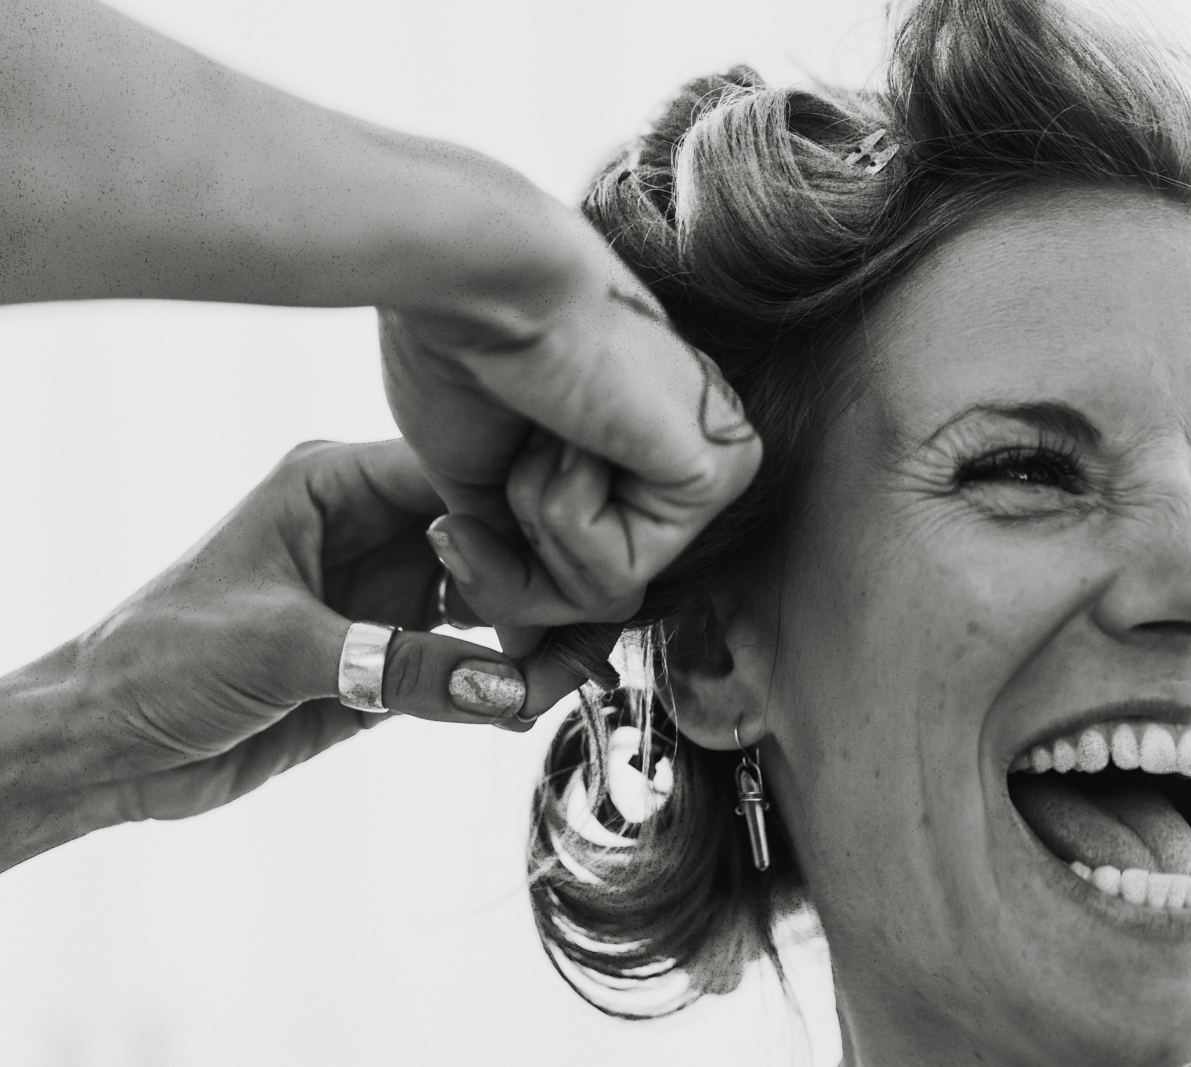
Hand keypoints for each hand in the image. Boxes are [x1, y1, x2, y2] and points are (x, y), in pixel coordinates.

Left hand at [1, 441, 583, 862]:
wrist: (106, 745)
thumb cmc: (160, 662)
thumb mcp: (279, 649)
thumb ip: (395, 664)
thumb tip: (506, 685)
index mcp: (335, 487)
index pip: (455, 477)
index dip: (521, 511)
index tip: (577, 557)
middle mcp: (370, 532)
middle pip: (490, 541)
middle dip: (540, 583)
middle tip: (588, 632)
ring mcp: (384, 596)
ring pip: (492, 604)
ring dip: (531, 639)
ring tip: (569, 676)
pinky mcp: (388, 660)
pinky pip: (469, 664)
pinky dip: (503, 683)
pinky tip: (525, 703)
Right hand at [378, 187, 761, 657]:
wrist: (470, 281)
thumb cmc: (461, 355)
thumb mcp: (483, 488)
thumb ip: (515, 564)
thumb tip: (520, 649)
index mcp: (641, 456)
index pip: (588, 579)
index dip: (510, 578)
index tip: (461, 525)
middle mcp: (690, 462)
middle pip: (596, 598)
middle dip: (515, 562)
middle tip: (505, 460)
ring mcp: (712, 468)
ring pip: (604, 594)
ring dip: (537, 522)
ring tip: (542, 426)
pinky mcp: (718, 472)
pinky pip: (618, 572)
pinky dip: (564, 511)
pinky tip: (571, 430)